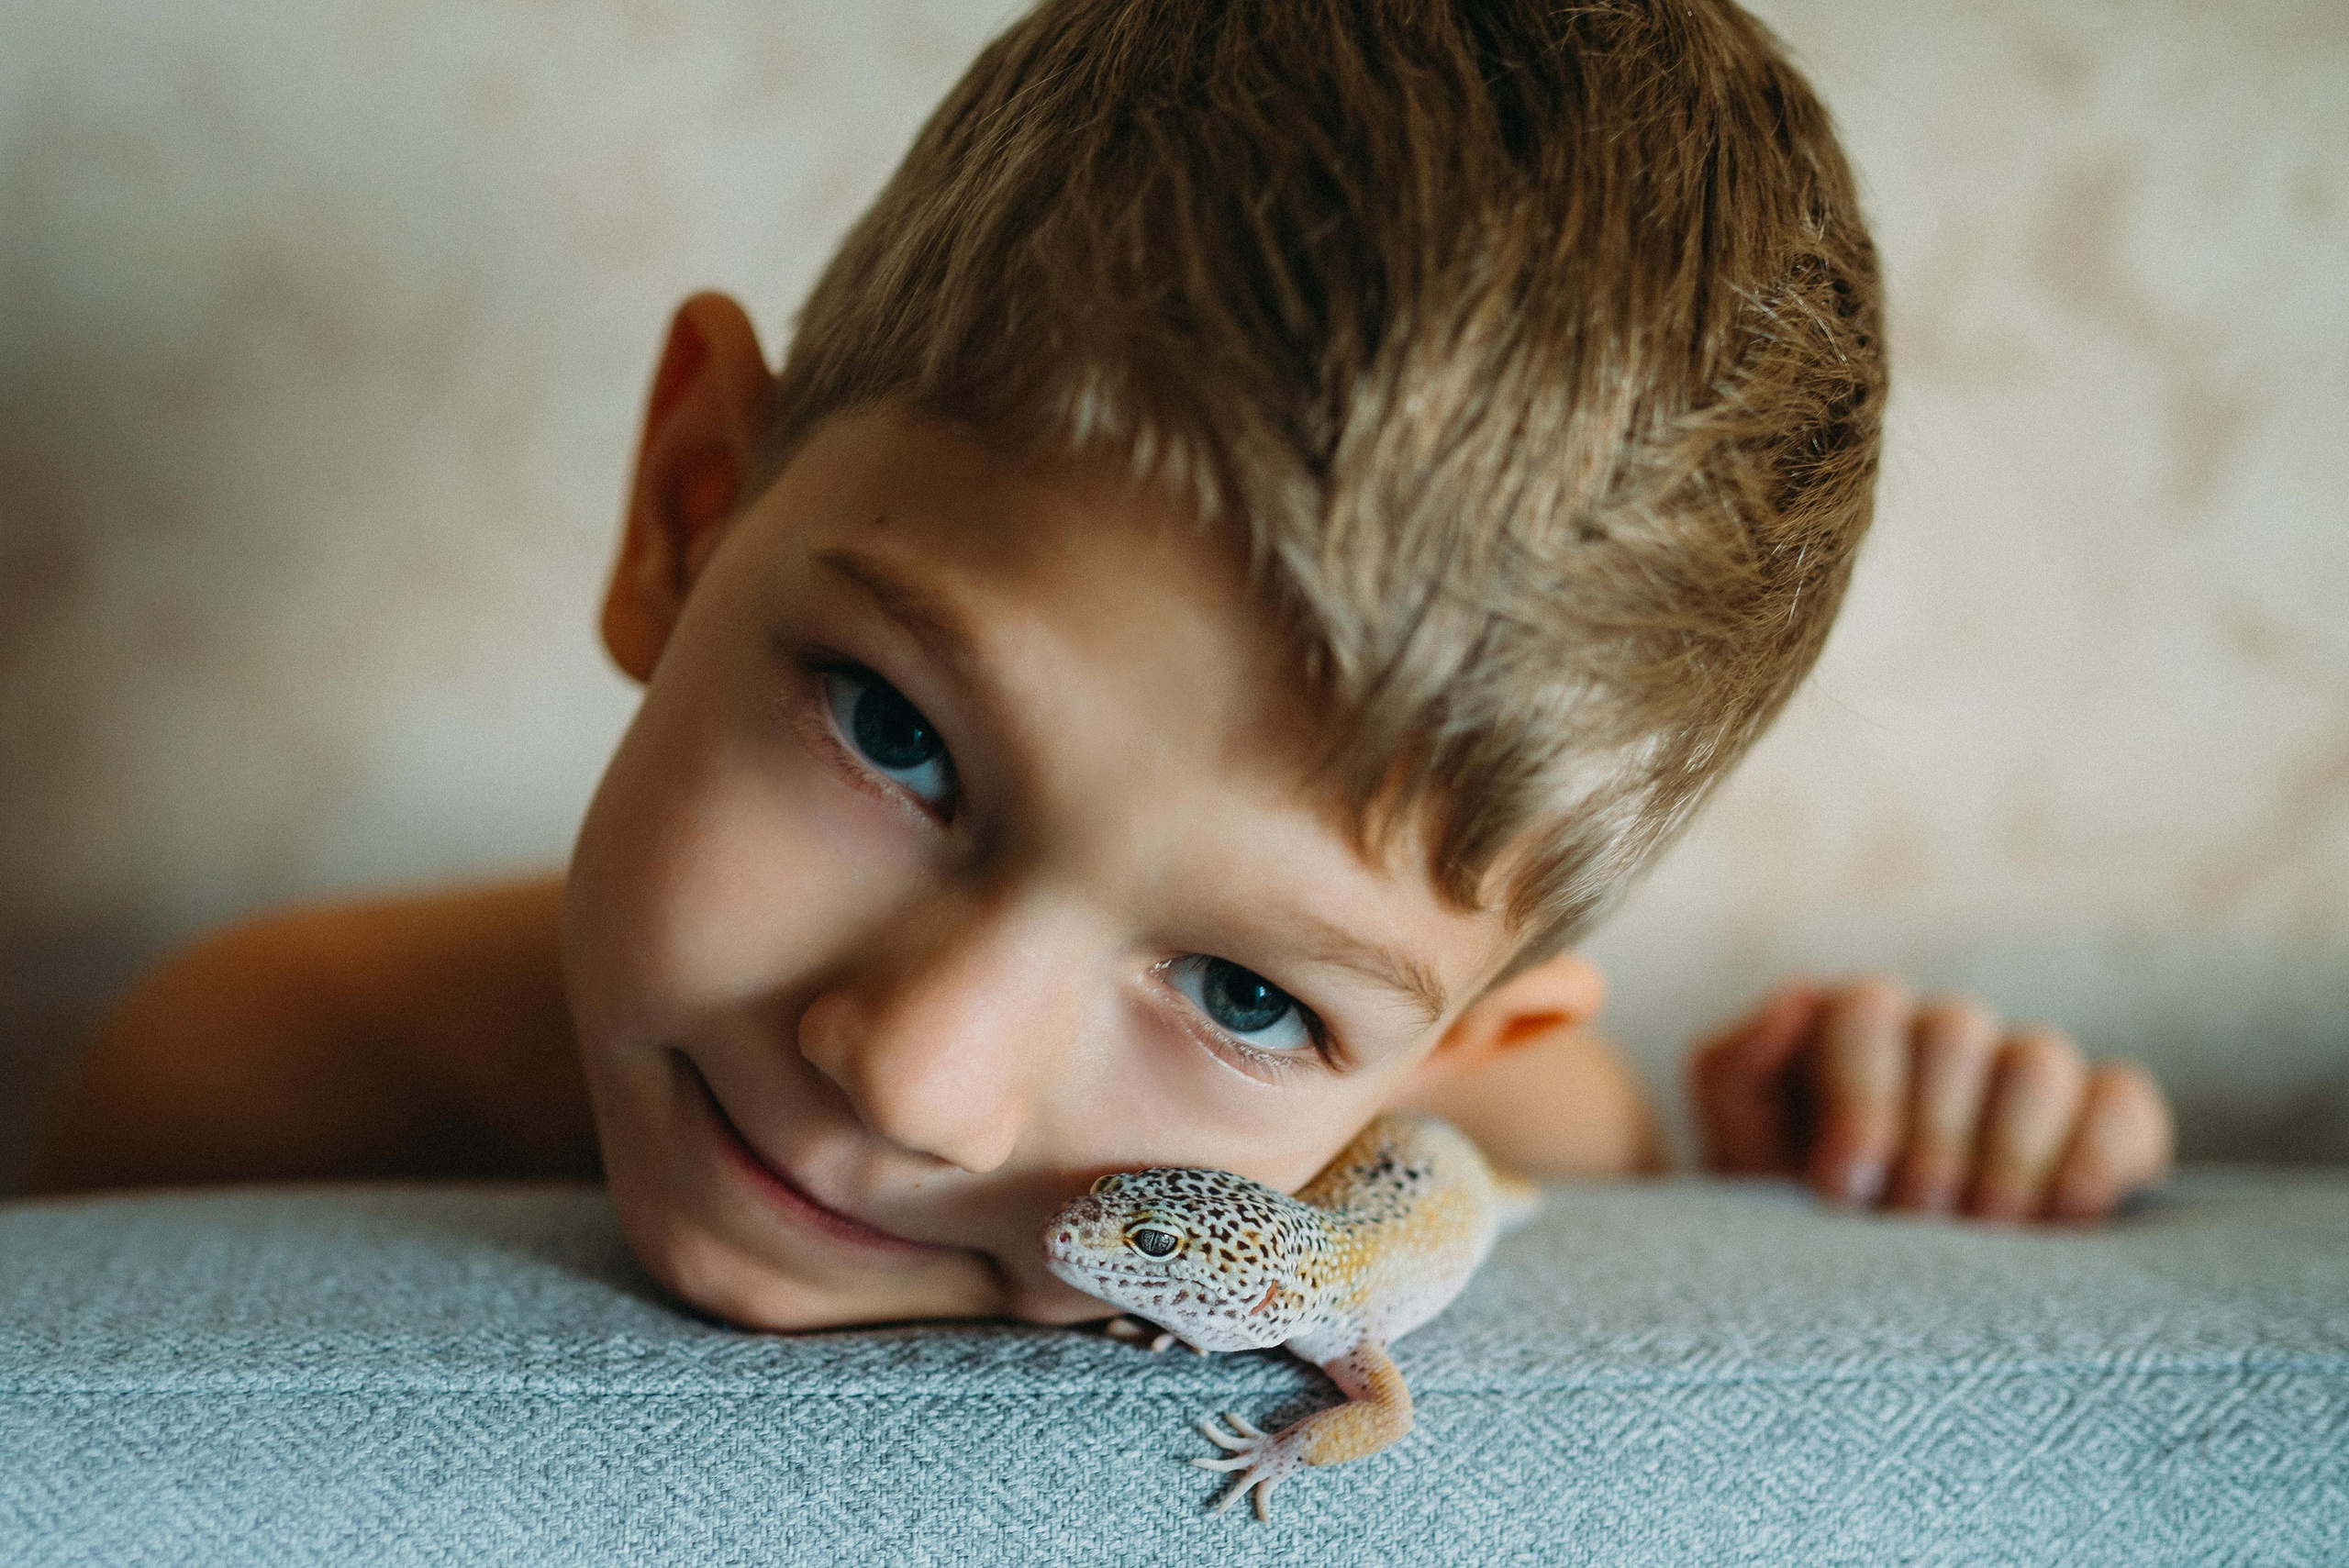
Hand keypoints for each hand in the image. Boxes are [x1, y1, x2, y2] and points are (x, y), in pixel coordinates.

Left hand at [1687, 976, 2173, 1221]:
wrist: (1868, 1299)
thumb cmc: (1797, 1214)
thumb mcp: (1740, 1147)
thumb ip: (1737, 1066)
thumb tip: (1797, 995)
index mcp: (1857, 1025)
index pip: (1869, 1009)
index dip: (1861, 1094)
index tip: (1845, 1186)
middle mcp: (1947, 1033)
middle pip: (1955, 1032)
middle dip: (1929, 1140)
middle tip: (1910, 1221)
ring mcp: (2032, 1068)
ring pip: (2039, 1061)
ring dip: (2005, 1157)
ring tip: (1978, 1237)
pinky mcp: (2110, 1115)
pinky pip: (2122, 1099)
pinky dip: (2092, 1161)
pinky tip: (2058, 1224)